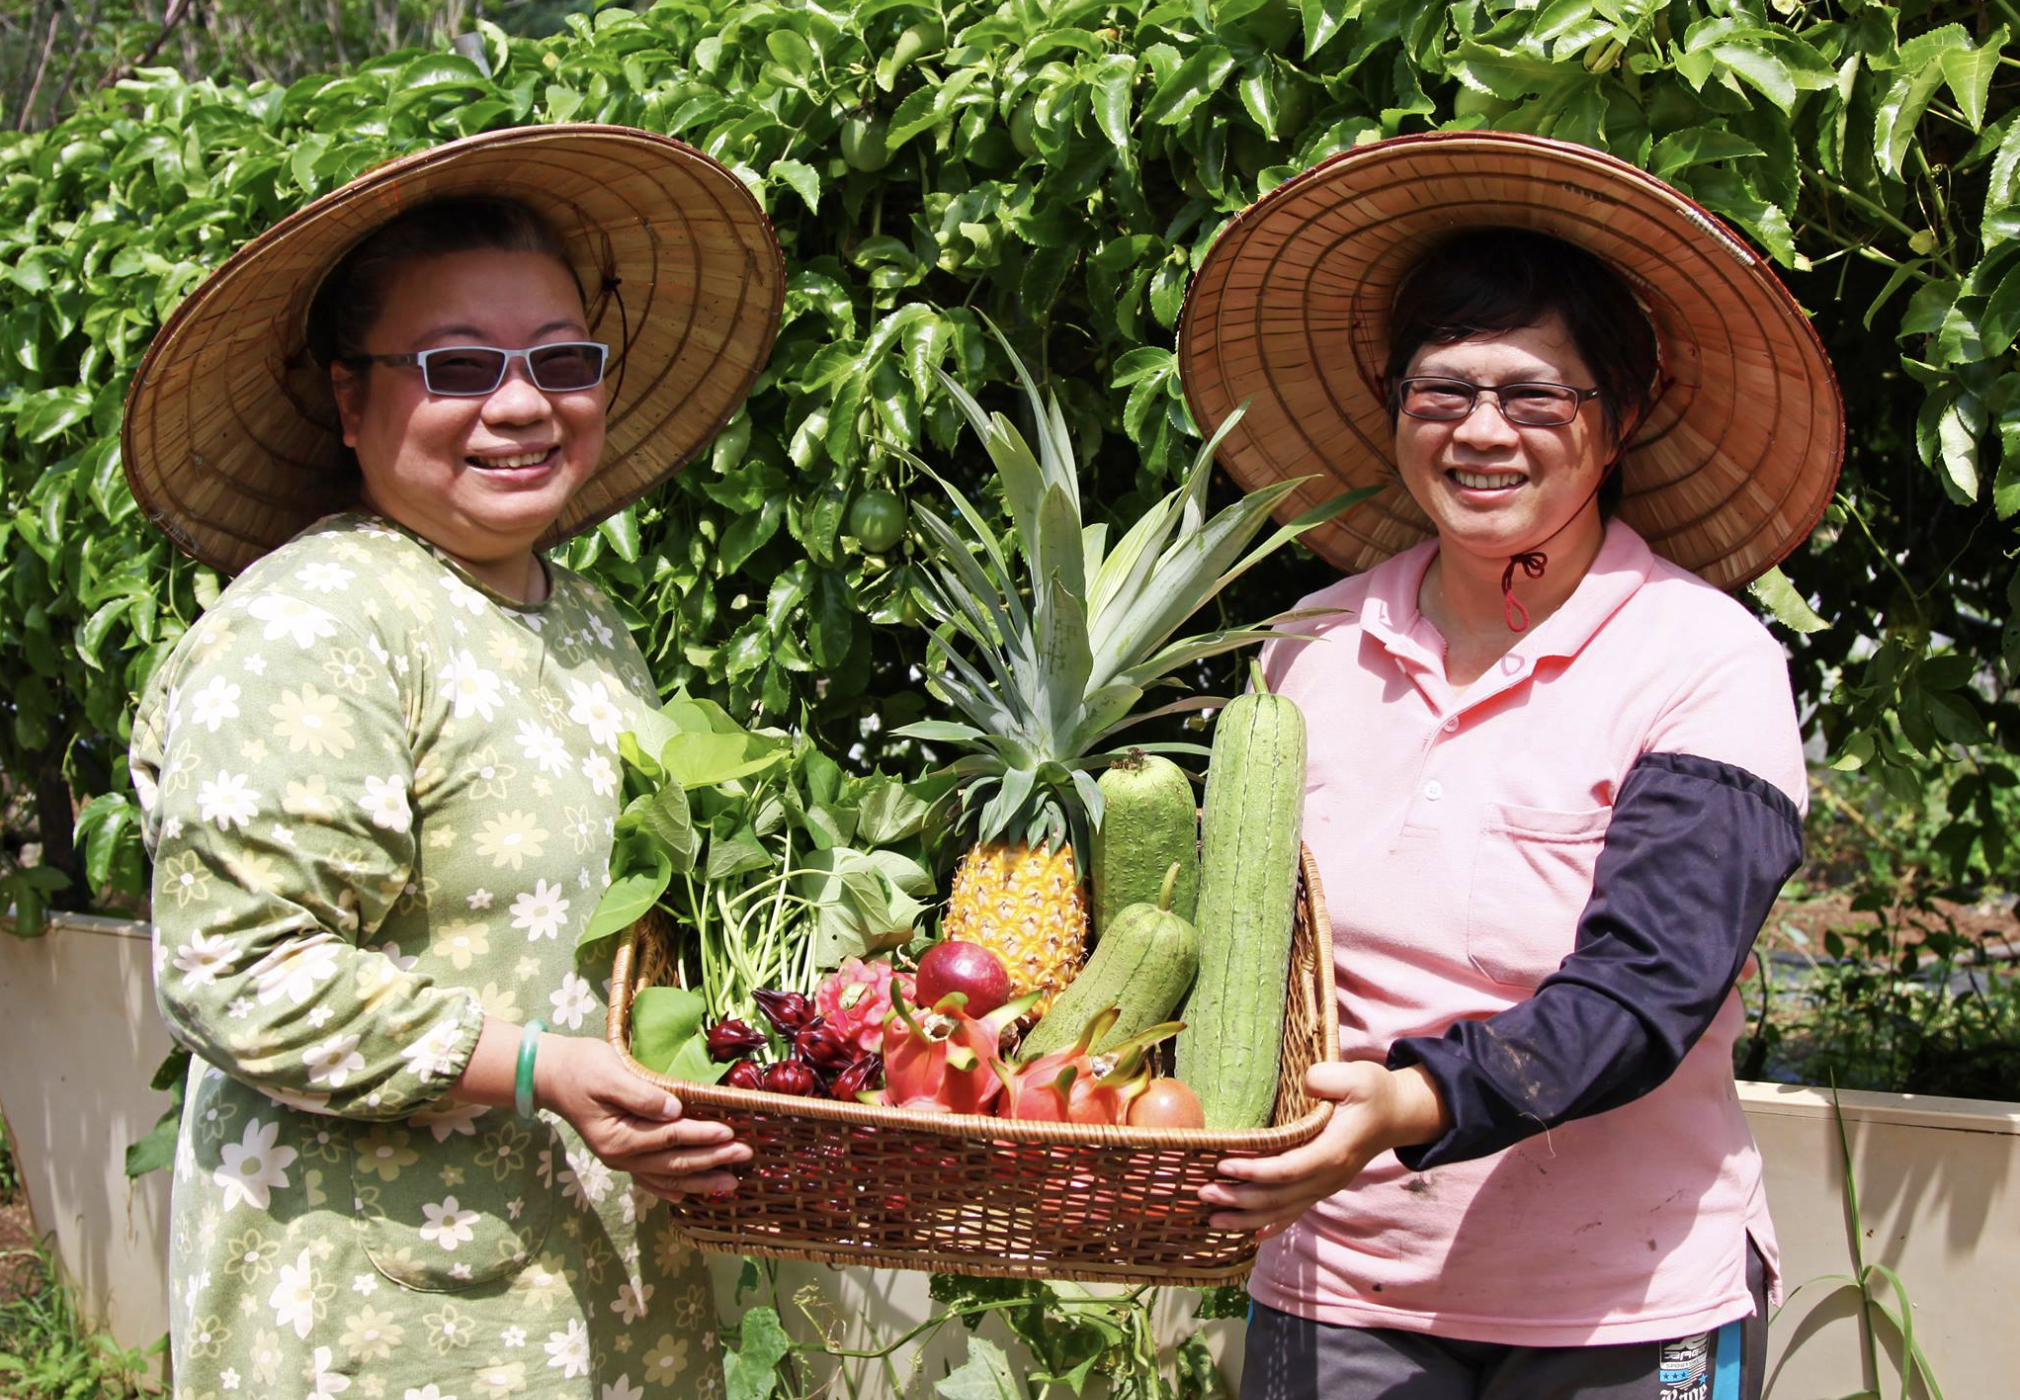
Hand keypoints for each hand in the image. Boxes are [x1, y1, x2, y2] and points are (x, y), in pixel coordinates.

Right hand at [535, 1035, 749, 1199]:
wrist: (552, 1076)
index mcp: (618, 1137)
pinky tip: (689, 1194)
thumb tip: (674, 1110)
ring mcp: (621, 1161)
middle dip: (712, 1161)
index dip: (701, 1135)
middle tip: (745, 1156)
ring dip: (700, 1180)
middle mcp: (620, 1157)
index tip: (730, 1132)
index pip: (670, 1138)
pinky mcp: (623, 1156)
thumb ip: (641, 1094)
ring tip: (731, 1183)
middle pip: (674, 1162)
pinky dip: (672, 1187)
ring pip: (667, 1176)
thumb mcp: (610, 1073)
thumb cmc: (582, 1068)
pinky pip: (651, 1179)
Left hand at [1198, 1062, 1447, 1238]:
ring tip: (1212, 1218)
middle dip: (1239, 1198)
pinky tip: (1250, 1235)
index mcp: (1334, 1151)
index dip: (1256, 1171)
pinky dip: (1271, 1225)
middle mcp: (1329, 1176)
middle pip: (1279, 1196)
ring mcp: (1326, 1186)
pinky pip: (1295, 1212)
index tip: (1224, 1164)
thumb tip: (1305, 1085)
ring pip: (1283, 1210)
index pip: (1289, 1168)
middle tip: (1203, 1193)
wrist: (1398, 1116)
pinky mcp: (1322, 1188)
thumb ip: (1327, 1079)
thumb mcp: (1357, 1076)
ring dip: (1246, 1216)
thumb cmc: (1374, 1093)